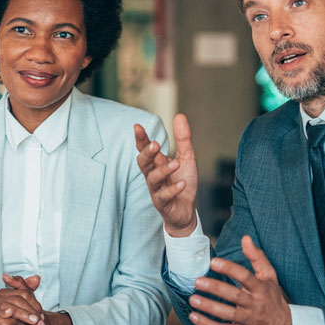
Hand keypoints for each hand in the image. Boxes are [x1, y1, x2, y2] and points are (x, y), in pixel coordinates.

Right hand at [0, 273, 45, 324]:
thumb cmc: (11, 317)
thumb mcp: (21, 304)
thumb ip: (28, 290)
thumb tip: (37, 278)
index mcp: (6, 292)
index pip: (25, 293)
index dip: (36, 304)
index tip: (43, 316)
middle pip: (19, 299)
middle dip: (32, 311)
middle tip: (41, 322)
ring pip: (10, 306)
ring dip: (24, 314)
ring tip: (34, 322)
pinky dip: (5, 313)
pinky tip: (12, 314)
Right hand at [134, 114, 197, 235]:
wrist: (186, 209)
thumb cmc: (182, 181)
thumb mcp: (186, 158)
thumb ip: (183, 139)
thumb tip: (180, 115)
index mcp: (156, 163)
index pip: (145, 149)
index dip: (141, 139)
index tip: (138, 127)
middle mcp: (153, 175)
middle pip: (143, 163)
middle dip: (147, 154)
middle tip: (156, 145)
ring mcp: (156, 189)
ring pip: (152, 179)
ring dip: (163, 170)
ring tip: (176, 164)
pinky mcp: (162, 203)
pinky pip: (163, 196)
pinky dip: (172, 189)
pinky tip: (181, 183)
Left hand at [188, 236, 291, 324]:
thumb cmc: (273, 300)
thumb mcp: (270, 277)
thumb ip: (257, 257)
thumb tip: (246, 238)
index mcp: (261, 289)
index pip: (245, 277)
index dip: (229, 269)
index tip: (214, 262)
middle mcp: (255, 305)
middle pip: (234, 296)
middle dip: (215, 288)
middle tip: (198, 281)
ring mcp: (249, 321)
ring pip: (228, 314)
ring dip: (209, 307)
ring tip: (193, 299)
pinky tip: (195, 317)